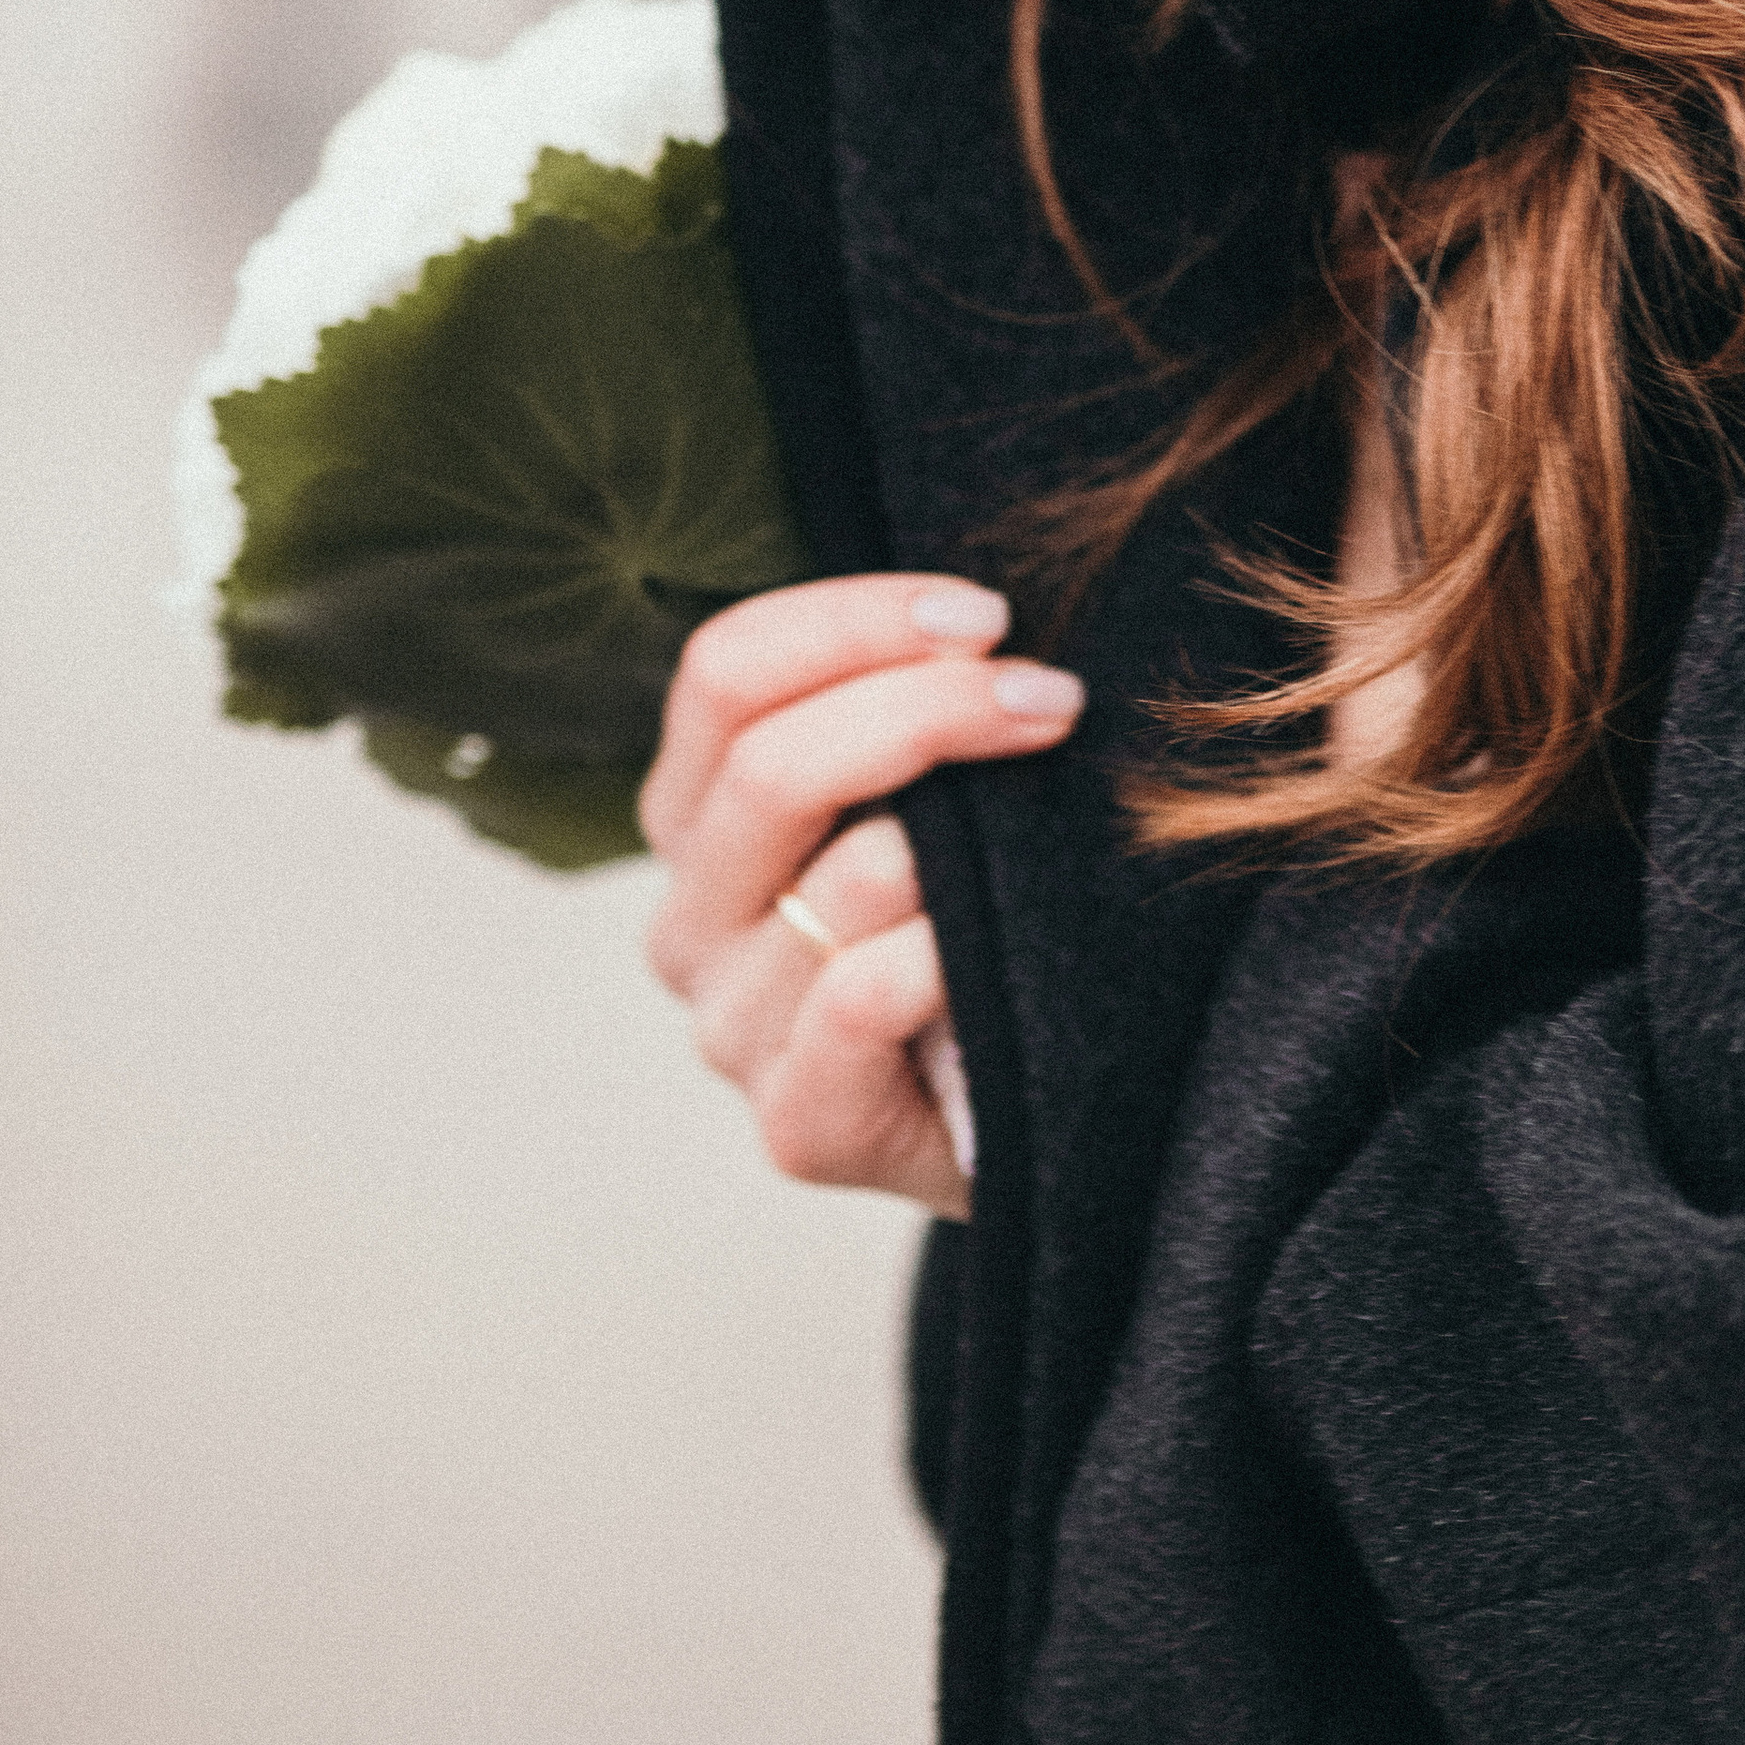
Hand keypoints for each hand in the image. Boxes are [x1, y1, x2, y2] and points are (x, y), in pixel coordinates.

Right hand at [640, 572, 1083, 1217]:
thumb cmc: (981, 920)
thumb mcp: (929, 792)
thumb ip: (910, 708)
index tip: (987, 617)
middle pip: (769, 765)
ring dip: (961, 836)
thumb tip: (983, 618)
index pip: (726, 673)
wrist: (1040, 1111)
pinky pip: (859, 1002)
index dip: (855, 620)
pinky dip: (942, 955)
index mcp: (699, 812)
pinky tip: (1003, 945)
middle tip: (1052, 697)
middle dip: (928, 708)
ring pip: (839, 878)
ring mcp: (734, 1028)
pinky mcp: (799, 1127)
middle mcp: (691, 918)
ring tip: (1051, 822)